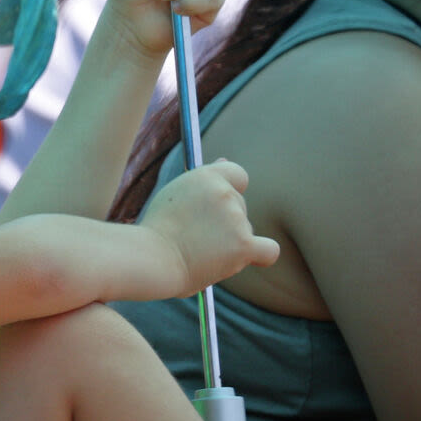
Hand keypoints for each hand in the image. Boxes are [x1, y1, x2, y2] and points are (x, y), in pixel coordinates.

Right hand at [139, 160, 280, 294]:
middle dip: (224, 222)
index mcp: (206, 176)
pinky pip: (269, 250)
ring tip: (200, 252)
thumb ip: (203, 181)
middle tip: (196, 237)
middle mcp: (224, 193)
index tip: (217, 204)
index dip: (230, 189)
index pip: (236, 174)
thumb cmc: (157, 230)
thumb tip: (224, 161)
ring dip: (229, 242)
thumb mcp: (175, 195)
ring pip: (244, 230)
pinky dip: (261, 254)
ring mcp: (236, 219)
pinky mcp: (243, 245)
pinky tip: (245, 257)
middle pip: (240, 206)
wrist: (151, 258)